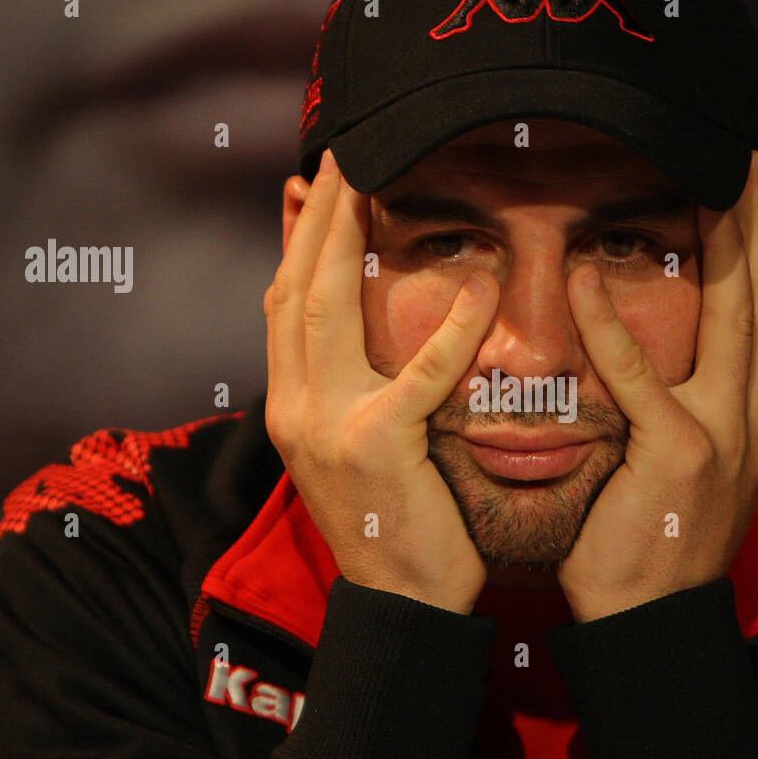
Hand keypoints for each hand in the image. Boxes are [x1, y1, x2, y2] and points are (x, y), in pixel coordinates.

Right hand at [263, 150, 499, 613]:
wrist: (402, 603)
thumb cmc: (396, 525)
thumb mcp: (359, 452)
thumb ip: (355, 392)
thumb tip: (371, 340)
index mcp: (289, 408)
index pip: (281, 306)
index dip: (293, 242)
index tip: (309, 187)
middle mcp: (292, 408)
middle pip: (292, 290)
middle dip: (311, 216)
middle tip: (337, 155)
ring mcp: (324, 426)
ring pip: (322, 309)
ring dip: (342, 237)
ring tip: (366, 180)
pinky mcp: (376, 444)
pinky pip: (417, 372)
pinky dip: (448, 327)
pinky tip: (476, 285)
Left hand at [557, 151, 757, 621]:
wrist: (655, 621)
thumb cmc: (656, 545)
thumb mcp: (691, 473)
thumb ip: (686, 411)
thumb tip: (666, 364)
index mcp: (755, 417)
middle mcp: (753, 415)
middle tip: (745, 154)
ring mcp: (724, 432)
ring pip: (735, 315)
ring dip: (724, 239)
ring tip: (704, 176)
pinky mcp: (679, 452)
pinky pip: (641, 375)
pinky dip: (612, 324)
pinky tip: (585, 275)